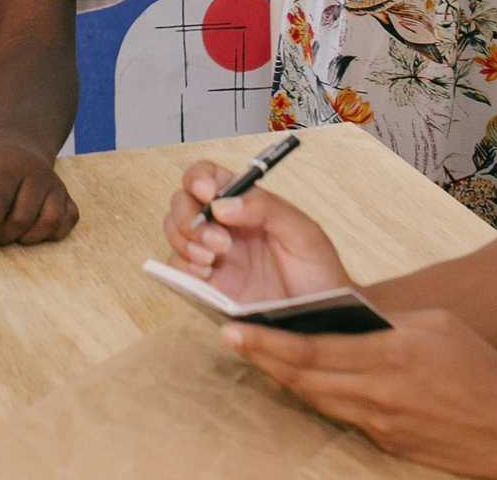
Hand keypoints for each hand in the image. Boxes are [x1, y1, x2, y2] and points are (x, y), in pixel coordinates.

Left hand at [0, 136, 78, 261]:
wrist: (23, 143)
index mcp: (11, 166)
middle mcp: (38, 175)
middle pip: (23, 218)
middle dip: (2, 236)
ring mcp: (56, 185)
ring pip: (50, 221)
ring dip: (28, 237)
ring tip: (13, 232)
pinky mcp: (67, 195)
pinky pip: (69, 221)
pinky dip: (53, 233)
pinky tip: (34, 229)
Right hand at [162, 160, 351, 304]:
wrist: (322, 319)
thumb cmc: (318, 271)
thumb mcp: (302, 231)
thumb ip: (266, 208)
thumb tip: (222, 204)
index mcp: (248, 204)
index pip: (209, 176)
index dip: (199, 178)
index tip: (208, 193)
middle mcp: (225, 226)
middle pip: (182, 202)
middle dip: (189, 216)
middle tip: (219, 241)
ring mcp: (213, 256)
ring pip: (174, 233)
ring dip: (186, 241)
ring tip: (213, 258)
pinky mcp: (207, 287)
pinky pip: (176, 270)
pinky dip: (182, 268)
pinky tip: (206, 274)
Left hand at [222, 308, 496, 477]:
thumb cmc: (480, 368)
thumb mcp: (438, 323)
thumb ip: (390, 322)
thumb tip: (352, 319)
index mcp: (391, 354)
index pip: (314, 349)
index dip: (270, 341)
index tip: (236, 327)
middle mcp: (378, 394)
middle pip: (304, 379)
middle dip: (263, 358)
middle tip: (230, 338)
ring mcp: (379, 424)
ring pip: (316, 399)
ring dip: (283, 378)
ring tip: (257, 355)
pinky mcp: (385, 442)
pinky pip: (340, 415)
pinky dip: (315, 396)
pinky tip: (302, 381)